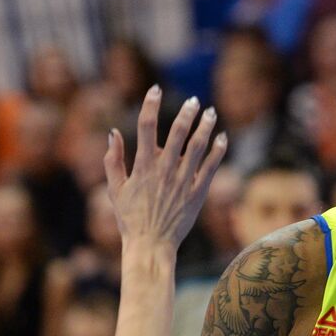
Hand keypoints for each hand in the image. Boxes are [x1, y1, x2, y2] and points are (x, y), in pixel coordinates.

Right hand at [104, 85, 226, 252]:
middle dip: (186, 113)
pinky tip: (222, 137)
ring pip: (197, 147)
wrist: (150, 245)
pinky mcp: (197, 194)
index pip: (146, 127)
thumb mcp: (115, 189)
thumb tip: (113, 132)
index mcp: (143, 167)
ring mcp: (183, 182)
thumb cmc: (130, 218)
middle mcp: (164, 171)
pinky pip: (211, 167)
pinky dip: (218, 151)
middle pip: (177, 133)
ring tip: (211, 112)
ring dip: (205, 127)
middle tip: (193, 101)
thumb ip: (113, 159)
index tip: (155, 89)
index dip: (150, 104)